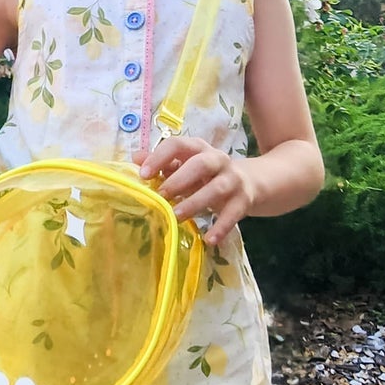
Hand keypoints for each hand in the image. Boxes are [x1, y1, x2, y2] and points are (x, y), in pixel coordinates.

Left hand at [137, 135, 252, 245]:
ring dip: (195, 202)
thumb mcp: (184, 166)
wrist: (247, 181)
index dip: (160, 157)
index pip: (178, 145)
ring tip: (177, 216)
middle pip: (201, 164)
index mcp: (198, 148)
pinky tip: (209, 239)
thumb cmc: (204, 175)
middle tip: (162, 196)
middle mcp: (217, 159)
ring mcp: (233, 179)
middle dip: (179, 179)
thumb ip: (162, 163)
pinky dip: (221, 227)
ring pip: (216, 188)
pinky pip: (233, 213)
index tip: (144, 175)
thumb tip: (136, 158)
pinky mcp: (243, 199)